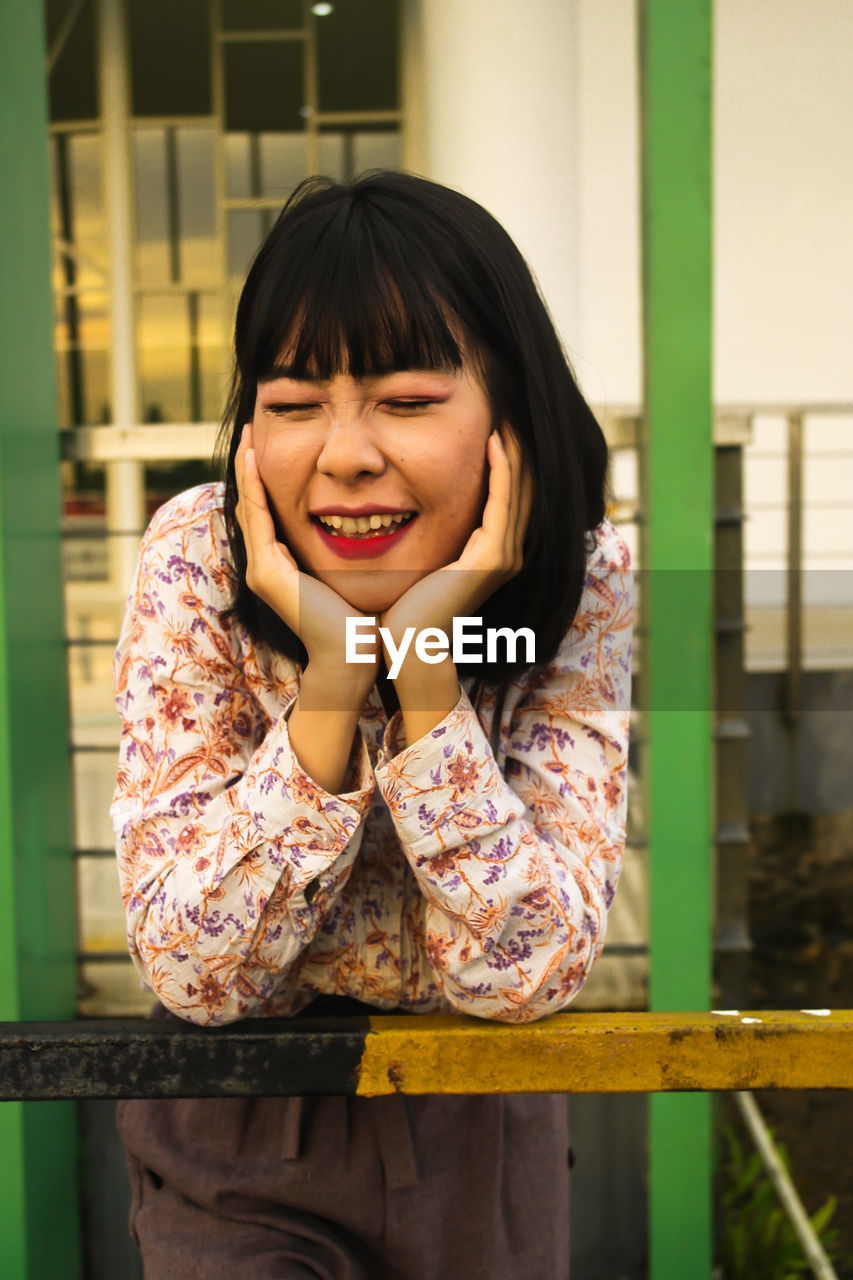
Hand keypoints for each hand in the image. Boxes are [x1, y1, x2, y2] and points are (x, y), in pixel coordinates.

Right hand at [235, 425, 379, 696]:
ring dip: (247, 469)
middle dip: (250, 467)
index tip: (269, 444)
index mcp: (284, 567)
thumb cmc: (365, 620)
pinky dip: (254, 487)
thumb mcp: (355, 572)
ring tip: (249, 436)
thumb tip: (373, 524)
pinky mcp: (266, 573)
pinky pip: (257, 518)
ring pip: (249, 507)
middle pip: (252, 505)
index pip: (268, 512)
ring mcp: (262, 570)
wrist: (356, 656)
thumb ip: (354, 550)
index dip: (266, 479)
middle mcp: (266, 567)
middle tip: (251, 431)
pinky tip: (254, 458)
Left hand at [379, 423, 532, 658]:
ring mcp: (503, 558)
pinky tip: (494, 444)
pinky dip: (502, 472)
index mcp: (493, 554)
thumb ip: (431, 537)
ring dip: (513, 452)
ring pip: (517, 492)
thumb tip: (411, 508)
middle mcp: (506, 554)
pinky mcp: (492, 560)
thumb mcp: (424, 561)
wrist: (407, 645)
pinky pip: (502, 504)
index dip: (506, 460)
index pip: (509, 496)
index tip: (494, 424)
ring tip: (504, 417)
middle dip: (515, 449)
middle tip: (506, 409)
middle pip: (521, 489)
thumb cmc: (405, 609)